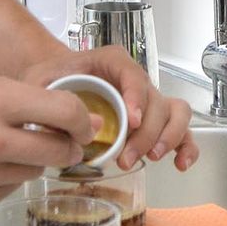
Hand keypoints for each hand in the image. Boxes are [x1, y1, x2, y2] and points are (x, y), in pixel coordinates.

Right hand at [0, 72, 94, 211]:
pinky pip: (8, 191)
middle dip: (68, 146)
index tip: (87, 125)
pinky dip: (5, 179)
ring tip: (8, 148)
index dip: (84, 120)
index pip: (66, 113)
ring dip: (32, 162)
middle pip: (59, 151)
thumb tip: (76, 118)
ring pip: (34, 174)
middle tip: (63, 142)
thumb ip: (27, 99)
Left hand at [20, 46, 198, 172]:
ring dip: (168, 138)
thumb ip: (50, 99)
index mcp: (112, 62)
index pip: (133, 74)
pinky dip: (186, 146)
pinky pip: (180, 130)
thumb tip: (72, 128)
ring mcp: (147, 100)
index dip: (136, 97)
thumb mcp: (40, 82)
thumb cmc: (49, 79)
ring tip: (150, 158)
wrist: (55, 82)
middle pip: (156, 100)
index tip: (131, 122)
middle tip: (127, 157)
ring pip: (175, 113)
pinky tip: (179, 164)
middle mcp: (135, 79)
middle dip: (147, 132)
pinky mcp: (153, 121)